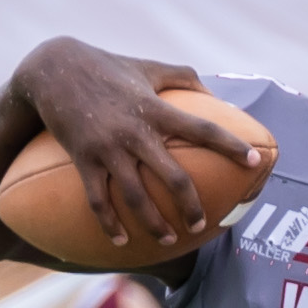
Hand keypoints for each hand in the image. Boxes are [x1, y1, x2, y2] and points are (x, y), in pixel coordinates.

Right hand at [12, 40, 262, 249]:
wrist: (51, 68)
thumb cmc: (106, 67)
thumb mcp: (145, 66)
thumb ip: (182, 76)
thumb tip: (213, 94)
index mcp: (155, 109)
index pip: (202, 129)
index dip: (230, 145)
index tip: (255, 162)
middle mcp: (134, 131)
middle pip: (173, 177)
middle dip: (191, 206)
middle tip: (202, 225)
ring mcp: (107, 148)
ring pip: (136, 198)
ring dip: (154, 225)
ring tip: (168, 240)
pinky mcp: (82, 159)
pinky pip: (97, 200)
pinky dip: (109, 225)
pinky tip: (121, 242)